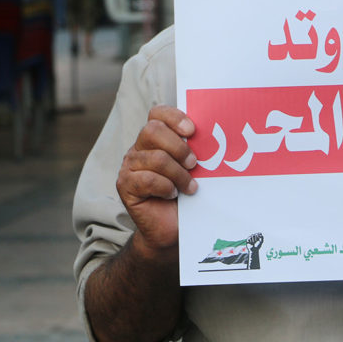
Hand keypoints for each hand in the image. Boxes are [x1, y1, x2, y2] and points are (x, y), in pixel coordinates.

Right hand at [115, 105, 197, 255]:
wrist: (172, 228)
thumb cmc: (187, 194)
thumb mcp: (194, 168)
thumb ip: (196, 150)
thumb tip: (217, 135)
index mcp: (156, 138)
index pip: (157, 114)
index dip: (174, 117)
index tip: (193, 130)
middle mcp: (139, 148)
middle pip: (153, 131)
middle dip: (179, 147)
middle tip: (194, 164)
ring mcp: (129, 166)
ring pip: (155, 158)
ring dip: (178, 174)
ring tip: (189, 187)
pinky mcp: (125, 185)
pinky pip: (147, 179)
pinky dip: (166, 188)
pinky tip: (173, 195)